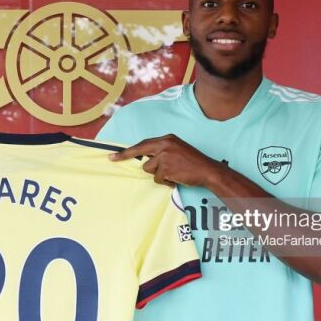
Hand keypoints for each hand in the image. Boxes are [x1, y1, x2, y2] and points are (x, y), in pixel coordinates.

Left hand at [109, 134, 225, 186]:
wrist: (207, 170)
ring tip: (172, 173)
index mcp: (167, 139)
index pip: (143, 143)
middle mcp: (164, 145)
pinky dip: (165, 182)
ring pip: (149, 169)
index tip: (114, 154)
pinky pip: (158, 179)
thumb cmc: (193, 163)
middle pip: (140, 152)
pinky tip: (176, 178)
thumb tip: (146, 159)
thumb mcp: (177, 150)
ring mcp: (164, 156)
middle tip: (112, 158)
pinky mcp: (166, 167)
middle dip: (125, 156)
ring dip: (158, 175)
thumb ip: (162, 151)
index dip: (128, 150)